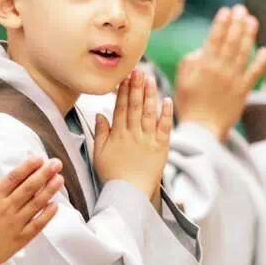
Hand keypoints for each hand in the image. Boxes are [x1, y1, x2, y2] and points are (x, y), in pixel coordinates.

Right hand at [0, 157, 62, 264]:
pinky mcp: (22, 238)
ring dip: (49, 190)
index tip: (39, 158)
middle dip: (44, 173)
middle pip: (29, 187)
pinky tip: (55, 205)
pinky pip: (38, 225)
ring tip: (59, 179)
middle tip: (55, 164)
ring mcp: (16, 223)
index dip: (28, 166)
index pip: (14, 178)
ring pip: (36, 203)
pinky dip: (48, 215)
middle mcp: (7, 208)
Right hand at [94, 70, 172, 199]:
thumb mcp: (99, 153)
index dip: (123, 91)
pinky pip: (164, 128)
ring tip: (150, 79)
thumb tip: (100, 114)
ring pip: (149, 112)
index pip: (121, 107)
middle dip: (136, 86)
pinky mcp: (161, 147)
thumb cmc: (112, 174)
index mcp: (118, 134)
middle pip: (135, 106)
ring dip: (150, 94)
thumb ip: (100, 132)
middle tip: (137, 70)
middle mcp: (134, 133)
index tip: (125, 77)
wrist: (129, 194)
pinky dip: (166, 114)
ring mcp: (148, 139)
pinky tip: (166, 100)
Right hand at [175, 5, 265, 141]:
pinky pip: (254, 73)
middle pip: (231, 41)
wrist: (203, 128)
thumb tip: (202, 50)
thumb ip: (190, 62)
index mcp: (204, 66)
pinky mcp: (243, 90)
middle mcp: (220, 69)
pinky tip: (265, 50)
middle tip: (241, 9)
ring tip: (252, 21)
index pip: (214, 39)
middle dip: (236, 23)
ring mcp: (233, 79)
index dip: (221, 23)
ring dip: (249, 35)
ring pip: (243, 52)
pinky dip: (260, 61)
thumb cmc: (188, 103)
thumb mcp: (182, 80)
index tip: (226, 10)